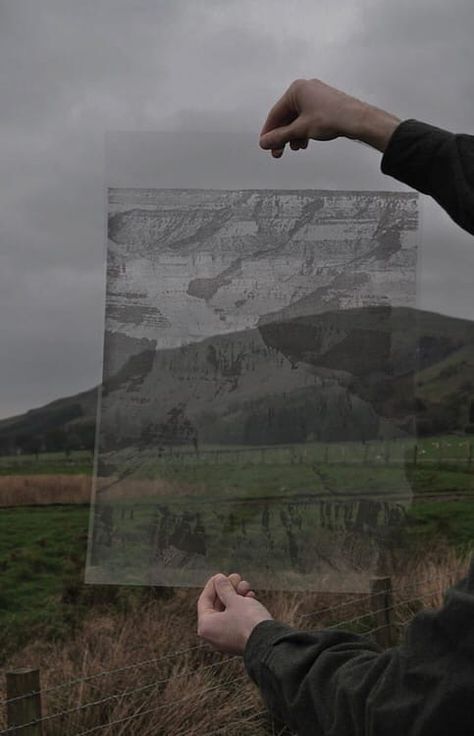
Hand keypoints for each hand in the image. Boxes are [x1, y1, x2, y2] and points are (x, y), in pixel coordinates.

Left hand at [197, 573, 272, 654]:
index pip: (204, 600)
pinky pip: (236, 620)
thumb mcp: (234, 600)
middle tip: (236, 577)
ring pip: (228, 612)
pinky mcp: (239, 640)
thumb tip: (218, 579)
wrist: (269, 642)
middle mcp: (213, 635)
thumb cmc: (248, 621)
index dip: (212, 585)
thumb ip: (224, 588)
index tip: (220, 575)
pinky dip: (242, 608)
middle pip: (217, 606)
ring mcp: (226, 639)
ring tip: (246, 585)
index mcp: (206, 626)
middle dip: (228, 590)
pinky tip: (250, 596)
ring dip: (237, 596)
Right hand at [259, 78, 399, 156]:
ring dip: (293, 135)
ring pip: (297, 119)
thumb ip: (280, 137)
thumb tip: (266, 142)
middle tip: (278, 151)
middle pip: (286, 117)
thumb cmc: (333, 117)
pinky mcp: (324, 104)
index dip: (269, 132)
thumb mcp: (300, 130)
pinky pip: (307, 118)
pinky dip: (303, 131)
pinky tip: (305, 141)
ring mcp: (316, 96)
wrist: (357, 119)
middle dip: (282, 136)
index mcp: (296, 90)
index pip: (275, 113)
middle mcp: (305, 89)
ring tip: (295, 147)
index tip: (265, 144)